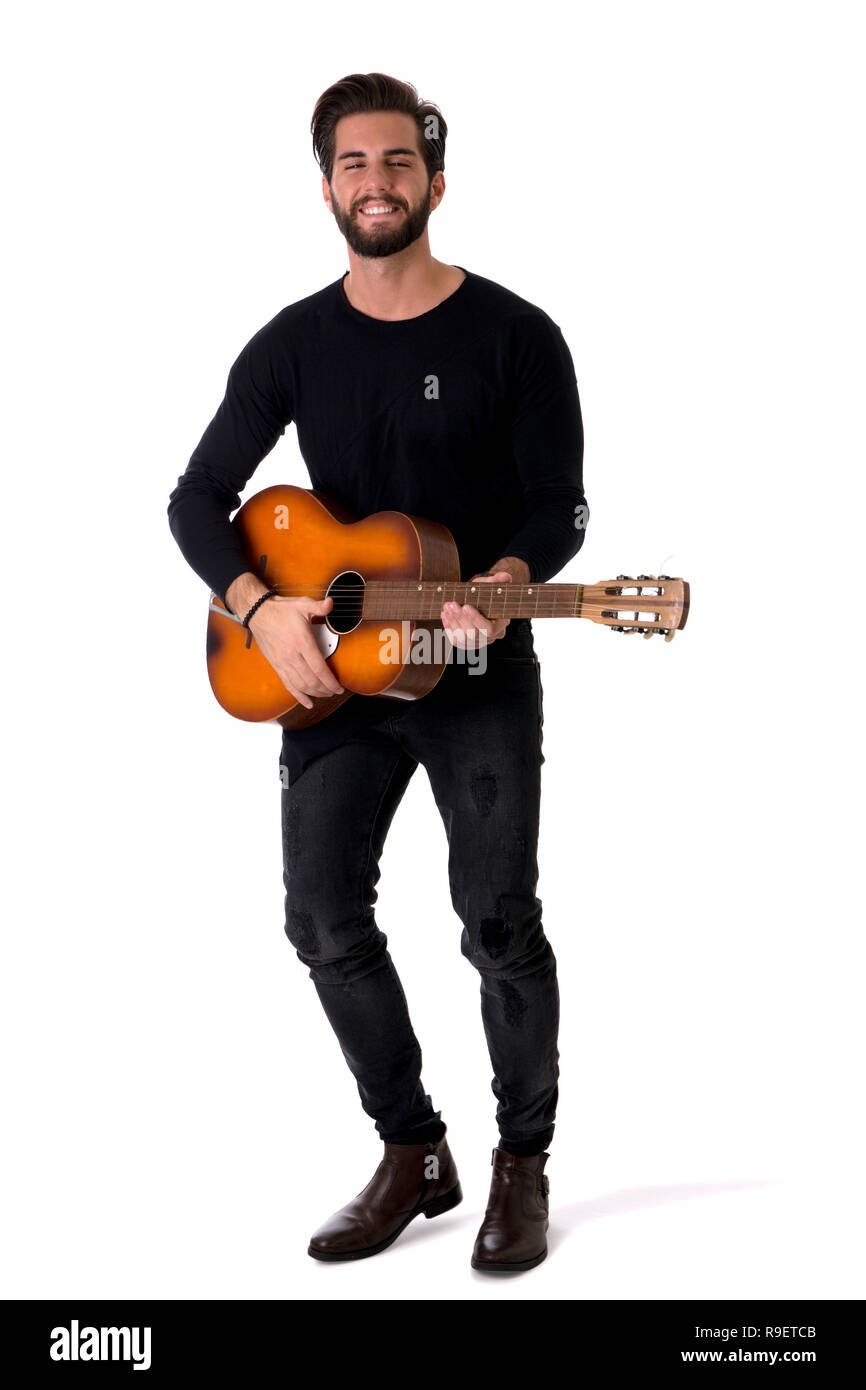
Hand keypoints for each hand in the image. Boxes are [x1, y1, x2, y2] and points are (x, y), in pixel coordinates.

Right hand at [247, 594, 344, 709]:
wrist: (257, 613)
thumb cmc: (281, 610)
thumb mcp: (302, 605)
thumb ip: (319, 606)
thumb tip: (331, 603)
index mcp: (301, 643)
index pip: (319, 669)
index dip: (330, 681)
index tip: (339, 687)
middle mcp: (292, 656)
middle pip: (311, 681)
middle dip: (326, 689)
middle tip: (335, 691)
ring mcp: (283, 662)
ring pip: (301, 685)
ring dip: (315, 693)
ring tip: (326, 694)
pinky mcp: (276, 665)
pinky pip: (288, 685)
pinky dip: (299, 696)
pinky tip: (308, 702)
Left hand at [441, 564, 522, 649]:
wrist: (477, 601)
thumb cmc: (486, 594)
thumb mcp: (492, 585)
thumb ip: (500, 580)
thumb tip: (504, 577)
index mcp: (501, 624)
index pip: (490, 629)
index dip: (477, 620)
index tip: (466, 607)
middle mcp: (491, 637)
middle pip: (474, 634)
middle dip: (461, 619)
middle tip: (452, 604)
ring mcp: (478, 642)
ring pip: (464, 638)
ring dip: (453, 622)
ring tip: (447, 607)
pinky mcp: (466, 643)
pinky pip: (456, 640)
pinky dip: (449, 627)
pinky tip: (445, 615)